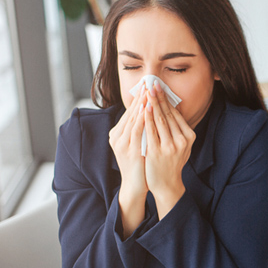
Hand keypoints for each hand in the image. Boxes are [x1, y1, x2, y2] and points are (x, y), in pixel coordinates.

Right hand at [109, 88, 147, 236]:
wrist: (136, 185)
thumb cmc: (140, 163)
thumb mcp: (139, 142)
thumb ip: (141, 128)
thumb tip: (150, 112)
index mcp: (118, 133)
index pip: (129, 112)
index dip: (139, 98)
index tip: (147, 85)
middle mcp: (117, 137)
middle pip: (130, 113)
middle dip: (140, 97)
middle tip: (148, 83)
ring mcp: (121, 143)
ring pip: (132, 120)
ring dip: (140, 105)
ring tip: (148, 92)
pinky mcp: (128, 151)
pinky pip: (136, 131)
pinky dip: (141, 119)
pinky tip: (147, 110)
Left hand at [143, 82, 195, 218]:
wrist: (167, 184)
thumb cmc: (171, 162)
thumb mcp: (181, 145)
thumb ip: (178, 129)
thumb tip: (172, 108)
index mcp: (189, 137)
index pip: (176, 114)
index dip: (167, 100)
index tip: (160, 87)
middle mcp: (181, 140)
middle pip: (168, 114)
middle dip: (159, 97)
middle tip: (152, 83)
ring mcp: (170, 146)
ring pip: (159, 120)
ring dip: (152, 103)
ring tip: (147, 91)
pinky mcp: (157, 151)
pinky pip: (150, 131)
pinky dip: (147, 118)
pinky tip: (143, 108)